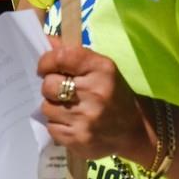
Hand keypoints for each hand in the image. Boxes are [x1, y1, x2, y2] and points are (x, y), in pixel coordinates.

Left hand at [38, 43, 142, 159]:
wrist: (134, 130)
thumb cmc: (113, 93)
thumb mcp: (100, 68)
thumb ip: (72, 54)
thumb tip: (44, 38)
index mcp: (102, 69)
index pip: (62, 57)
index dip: (47, 61)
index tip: (45, 67)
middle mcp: (95, 93)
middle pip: (48, 84)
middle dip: (50, 86)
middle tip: (60, 90)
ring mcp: (86, 119)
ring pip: (47, 107)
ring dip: (53, 106)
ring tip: (68, 108)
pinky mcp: (79, 140)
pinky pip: (51, 127)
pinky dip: (57, 125)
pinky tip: (71, 123)